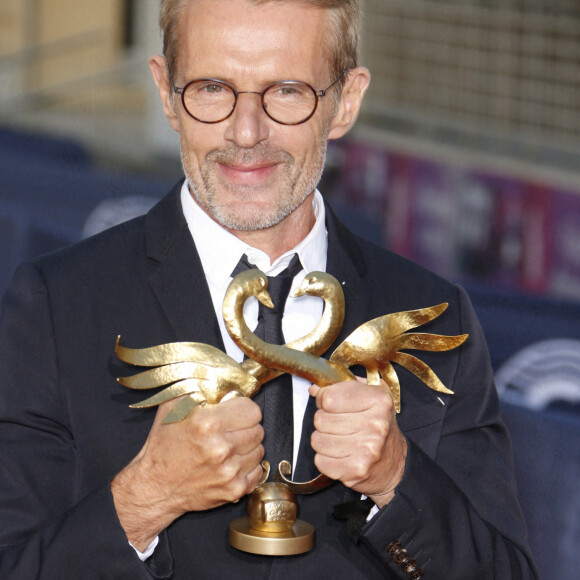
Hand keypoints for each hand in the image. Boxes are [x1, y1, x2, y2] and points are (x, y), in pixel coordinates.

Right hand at [111, 396, 263, 550]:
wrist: (155, 487)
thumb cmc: (163, 447)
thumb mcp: (173, 407)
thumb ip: (198, 388)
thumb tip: (220, 378)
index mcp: (207, 424)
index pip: (252, 410)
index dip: (243, 409)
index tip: (235, 412)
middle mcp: (221, 448)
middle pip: (258, 430)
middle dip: (245, 427)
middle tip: (230, 430)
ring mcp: (229, 471)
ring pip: (260, 450)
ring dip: (247, 447)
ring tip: (228, 448)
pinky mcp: (234, 490)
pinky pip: (257, 471)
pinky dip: (247, 467)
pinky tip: (230, 464)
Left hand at [309, 379, 406, 507]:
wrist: (394, 465)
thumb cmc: (379, 426)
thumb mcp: (370, 396)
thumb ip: (342, 388)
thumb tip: (315, 390)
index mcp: (378, 401)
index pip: (329, 397)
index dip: (323, 399)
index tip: (328, 403)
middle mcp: (375, 425)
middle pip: (320, 419)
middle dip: (324, 420)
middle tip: (338, 424)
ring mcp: (366, 450)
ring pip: (317, 440)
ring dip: (323, 440)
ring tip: (340, 439)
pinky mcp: (356, 471)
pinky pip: (320, 461)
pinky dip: (325, 458)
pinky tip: (340, 455)